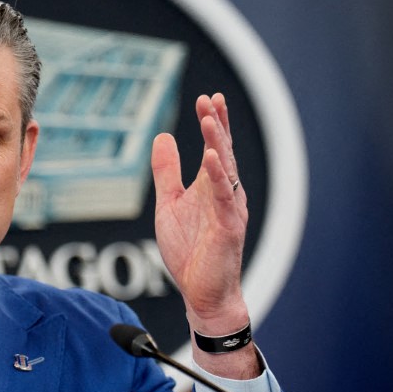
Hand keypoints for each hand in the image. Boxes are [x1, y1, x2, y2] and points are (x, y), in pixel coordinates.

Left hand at [151, 93, 257, 376]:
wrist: (201, 292)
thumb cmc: (190, 250)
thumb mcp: (170, 203)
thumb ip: (167, 172)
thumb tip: (163, 136)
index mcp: (212, 188)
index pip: (215, 148)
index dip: (213, 123)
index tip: (207, 99)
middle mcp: (225, 194)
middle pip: (222, 153)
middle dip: (217, 125)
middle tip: (210, 99)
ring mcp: (229, 210)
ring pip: (225, 170)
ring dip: (217, 144)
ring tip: (209, 119)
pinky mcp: (228, 228)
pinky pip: (223, 198)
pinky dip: (217, 177)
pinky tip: (210, 158)